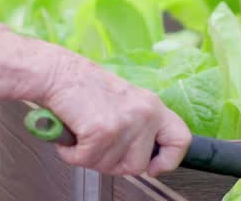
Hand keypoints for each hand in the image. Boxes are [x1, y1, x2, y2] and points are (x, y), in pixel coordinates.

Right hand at [41, 53, 190, 176]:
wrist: (59, 72)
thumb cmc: (86, 88)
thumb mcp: (127, 103)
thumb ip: (140, 127)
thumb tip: (147, 160)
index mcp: (153, 106)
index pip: (181, 140)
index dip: (169, 161)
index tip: (154, 167)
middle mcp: (145, 113)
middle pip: (138, 165)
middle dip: (114, 162)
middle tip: (99, 144)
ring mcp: (125, 123)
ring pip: (110, 166)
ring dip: (90, 156)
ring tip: (84, 132)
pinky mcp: (102, 131)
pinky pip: (85, 160)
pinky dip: (72, 153)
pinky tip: (72, 134)